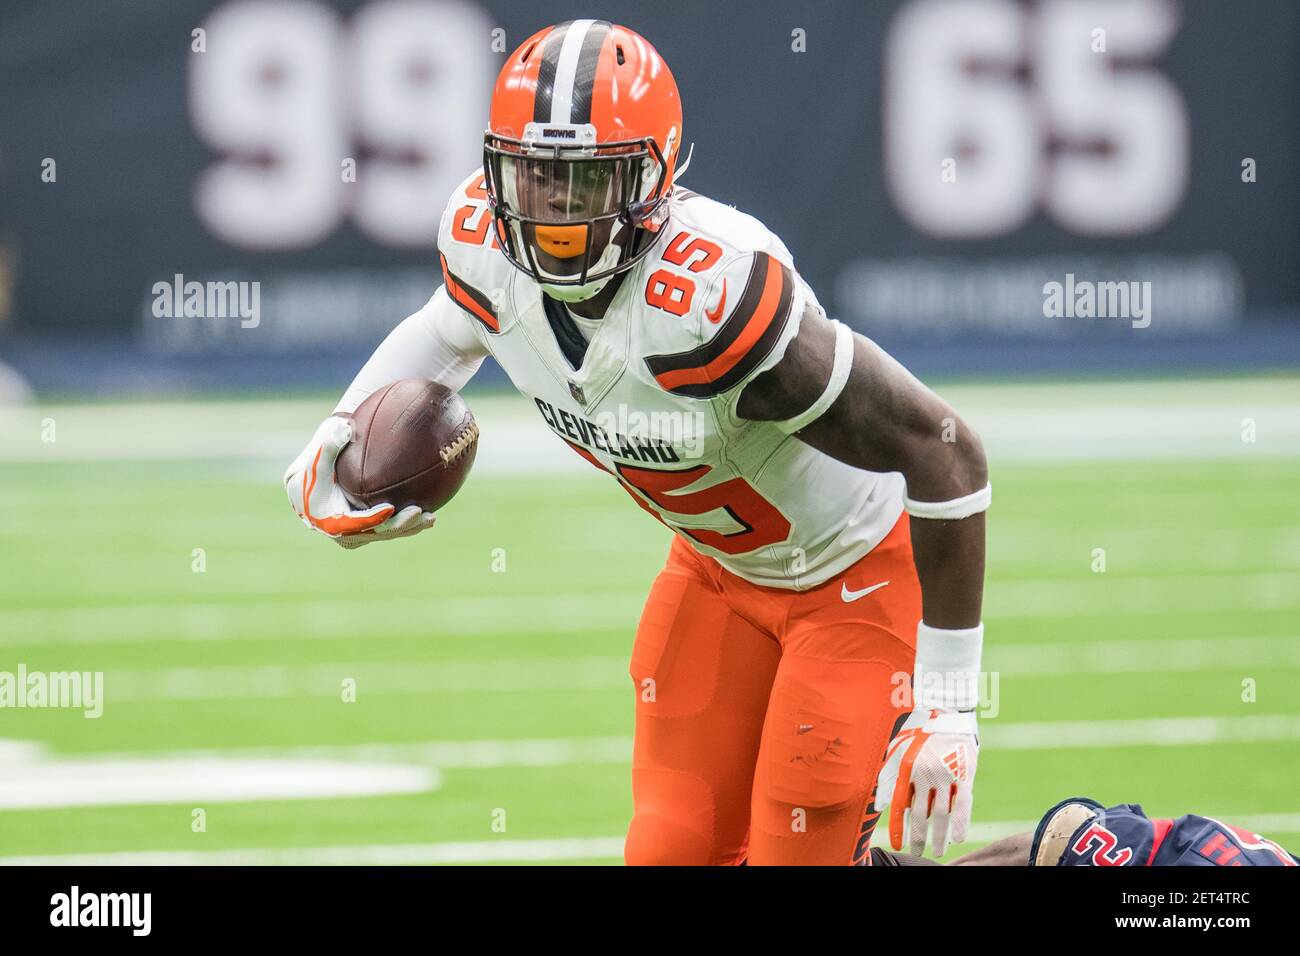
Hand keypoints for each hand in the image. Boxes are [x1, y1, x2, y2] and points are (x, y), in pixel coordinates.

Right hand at [283, 416, 435, 547]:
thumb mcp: (317, 456)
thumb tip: (345, 429)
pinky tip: (428, 514)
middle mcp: (345, 532)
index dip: (373, 519)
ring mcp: (358, 532)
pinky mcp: (368, 529)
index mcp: (330, 521)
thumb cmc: (313, 468)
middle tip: (418, 512)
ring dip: (409, 527)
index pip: (354, 524)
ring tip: (431, 518)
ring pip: (387, 534)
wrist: (307, 483)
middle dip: (400, 525)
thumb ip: (328, 445)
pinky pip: (390, 528)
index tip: (390, 509)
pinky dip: (408, 523)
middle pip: (376, 533)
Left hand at [874, 708, 978, 857]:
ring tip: (938, 851)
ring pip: (942, 813)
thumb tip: (878, 804)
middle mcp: (925, 774)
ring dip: (939, 836)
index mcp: (908, 769)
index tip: (897, 845)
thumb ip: (889, 777)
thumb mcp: (898, 751)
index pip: (900, 805)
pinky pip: (963, 804)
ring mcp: (946, 775)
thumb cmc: (919, 734)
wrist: (947, 714)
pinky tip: (957, 838)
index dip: (898, 827)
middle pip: (921, 814)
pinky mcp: (965, 775)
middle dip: (918, 837)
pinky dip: (961, 823)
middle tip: (917, 852)